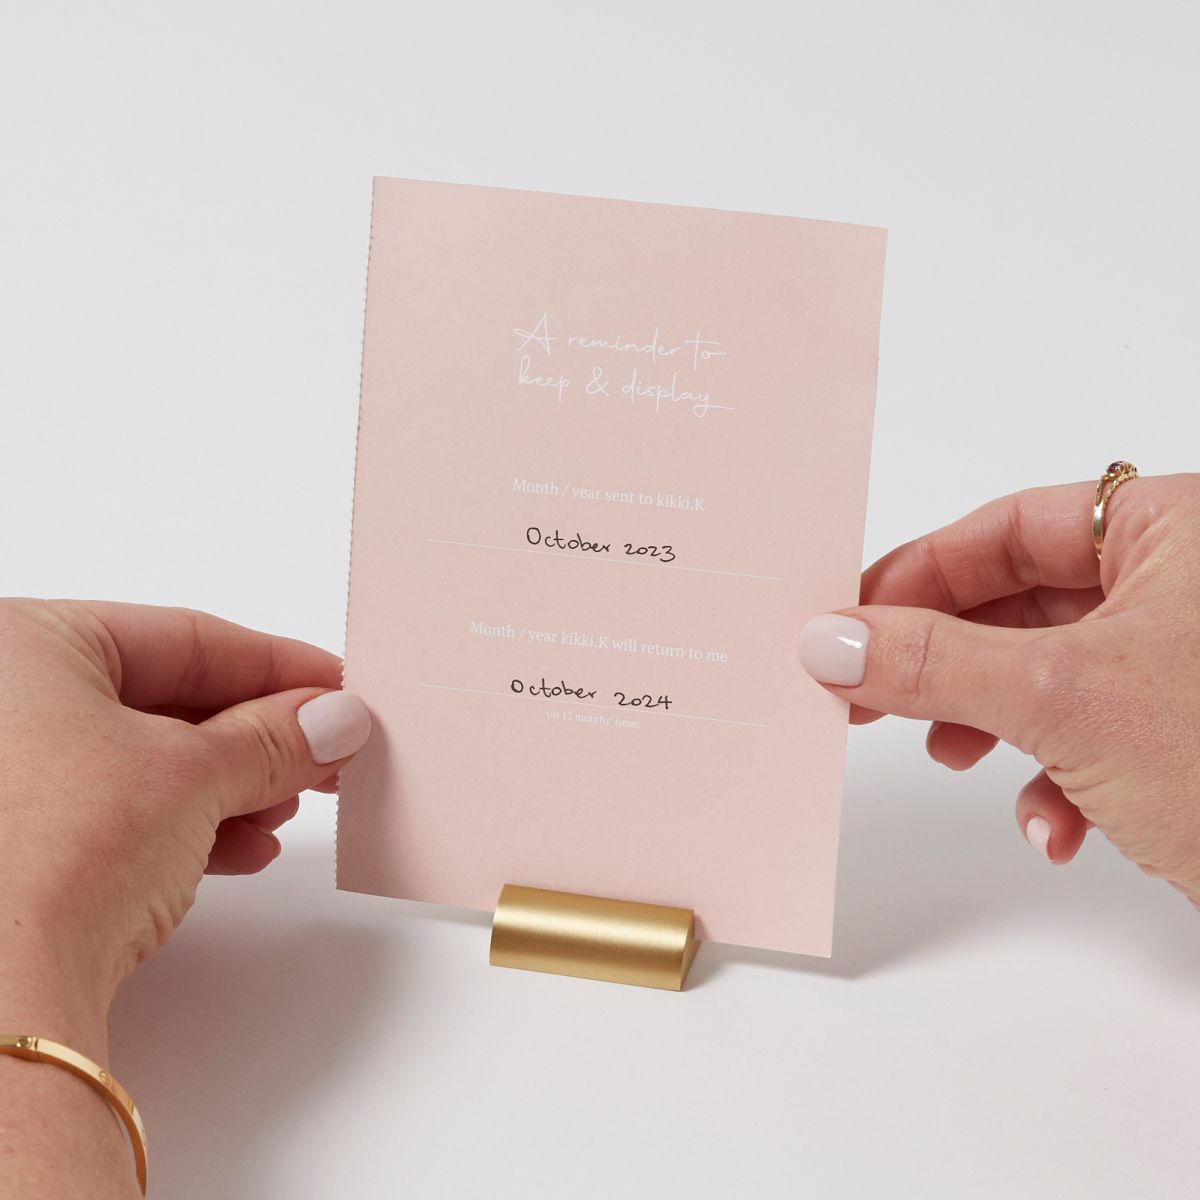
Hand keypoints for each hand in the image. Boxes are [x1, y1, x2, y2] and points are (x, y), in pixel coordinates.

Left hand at [0, 600, 370, 1063]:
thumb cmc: (51, 857)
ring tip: (284, 808)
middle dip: (257, 738)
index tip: (335, 688)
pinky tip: (239, 849)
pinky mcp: (15, 845)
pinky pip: (118, 811)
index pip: (186, 639)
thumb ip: (276, 739)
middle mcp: (0, 702)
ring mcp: (6, 778)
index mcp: (24, 646)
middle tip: (325, 752)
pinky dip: (185, 826)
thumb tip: (332, 720)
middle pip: (168, 701)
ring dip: (229, 788)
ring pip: (147, 762)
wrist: (0, 995)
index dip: (278, 667)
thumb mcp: (195, 776)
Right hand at [799, 472, 1199, 906]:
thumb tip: (833, 639)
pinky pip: (1088, 732)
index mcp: (1173, 529)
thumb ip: (933, 660)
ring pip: (1046, 673)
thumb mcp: (1064, 696)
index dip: (917, 573)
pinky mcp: (1182, 732)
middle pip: (1017, 603)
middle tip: (868, 691)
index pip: (1006, 527)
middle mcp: (1181, 585)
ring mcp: (1181, 663)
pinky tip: (1056, 828)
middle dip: (946, 663)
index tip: (847, 619)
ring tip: (948, 755)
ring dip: (991, 725)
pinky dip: (1054, 779)